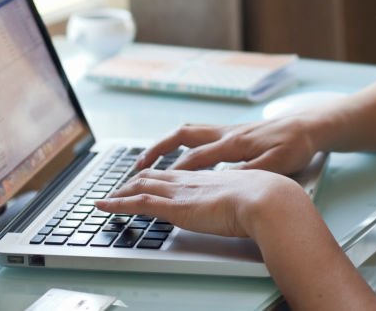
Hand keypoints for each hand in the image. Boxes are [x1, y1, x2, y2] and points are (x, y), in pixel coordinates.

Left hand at [94, 168, 307, 238]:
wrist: (269, 199)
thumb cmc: (270, 198)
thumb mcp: (256, 191)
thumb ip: (245, 193)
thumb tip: (247, 201)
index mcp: (212, 174)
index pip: (181, 169)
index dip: (165, 171)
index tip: (155, 175)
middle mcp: (194, 177)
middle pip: (159, 173)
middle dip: (139, 177)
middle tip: (125, 184)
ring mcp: (183, 190)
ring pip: (144, 184)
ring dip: (124, 189)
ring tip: (108, 196)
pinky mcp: (176, 206)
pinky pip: (139, 202)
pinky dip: (119, 203)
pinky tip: (105, 206)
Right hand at [132, 114, 330, 174]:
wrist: (312, 126)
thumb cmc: (297, 144)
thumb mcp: (278, 163)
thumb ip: (251, 171)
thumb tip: (227, 180)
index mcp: (234, 143)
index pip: (195, 158)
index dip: (173, 172)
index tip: (152, 186)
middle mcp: (227, 133)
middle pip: (182, 136)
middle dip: (157, 150)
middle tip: (137, 166)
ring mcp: (229, 131)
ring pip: (189, 132)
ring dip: (167, 144)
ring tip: (150, 158)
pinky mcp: (235, 132)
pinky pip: (200, 134)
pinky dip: (184, 143)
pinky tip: (182, 154)